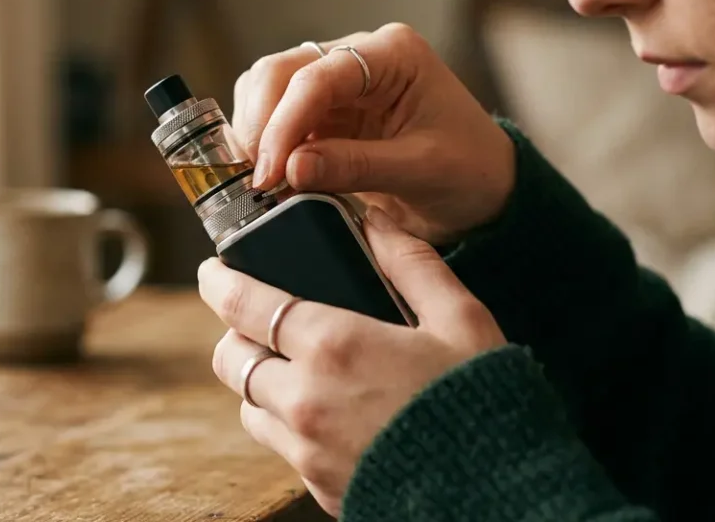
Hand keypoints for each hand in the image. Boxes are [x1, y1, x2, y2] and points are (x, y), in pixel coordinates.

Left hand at [198, 207, 506, 517]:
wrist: (501, 496)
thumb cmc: (483, 401)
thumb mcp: (461, 321)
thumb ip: (412, 264)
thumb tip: (375, 221)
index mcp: (333, 345)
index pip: (243, 304)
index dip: (218, 281)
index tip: (213, 270)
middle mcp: (305, 400)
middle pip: (232, 360)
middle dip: (237, 335)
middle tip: (263, 322)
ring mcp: (307, 451)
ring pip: (251, 408)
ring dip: (262, 384)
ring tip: (301, 370)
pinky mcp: (318, 487)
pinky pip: (282, 448)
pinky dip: (291, 426)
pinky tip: (332, 413)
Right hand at [233, 24, 514, 244]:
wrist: (486, 190)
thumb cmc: (470, 171)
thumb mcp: (421, 171)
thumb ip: (355, 166)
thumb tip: (290, 168)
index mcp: (393, 55)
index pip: (317, 77)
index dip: (284, 123)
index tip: (270, 172)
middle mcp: (359, 56)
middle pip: (280, 71)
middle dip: (261, 125)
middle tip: (260, 180)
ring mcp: (337, 82)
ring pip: (267, 88)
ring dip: (255, 132)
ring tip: (264, 180)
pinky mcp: (324, 112)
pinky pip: (274, 116)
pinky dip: (263, 143)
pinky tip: (271, 176)